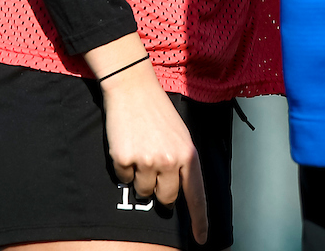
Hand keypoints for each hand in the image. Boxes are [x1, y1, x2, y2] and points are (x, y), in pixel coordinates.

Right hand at [85, 35, 206, 243]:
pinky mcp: (125, 160)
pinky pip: (124, 179)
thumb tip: (179, 192)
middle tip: (155, 166)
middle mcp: (170, 161)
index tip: (200, 240)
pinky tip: (128, 145)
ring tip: (141, 150)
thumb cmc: (158, 113)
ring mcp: (147, 162)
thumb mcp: (180, 135)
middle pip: (166, 199)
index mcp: (188, 153)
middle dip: (160, 191)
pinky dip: (124, 167)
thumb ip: (182, 162)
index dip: (199, 220)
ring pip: (143, 192)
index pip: (196, 194)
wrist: (133, 89)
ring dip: (141, 177)